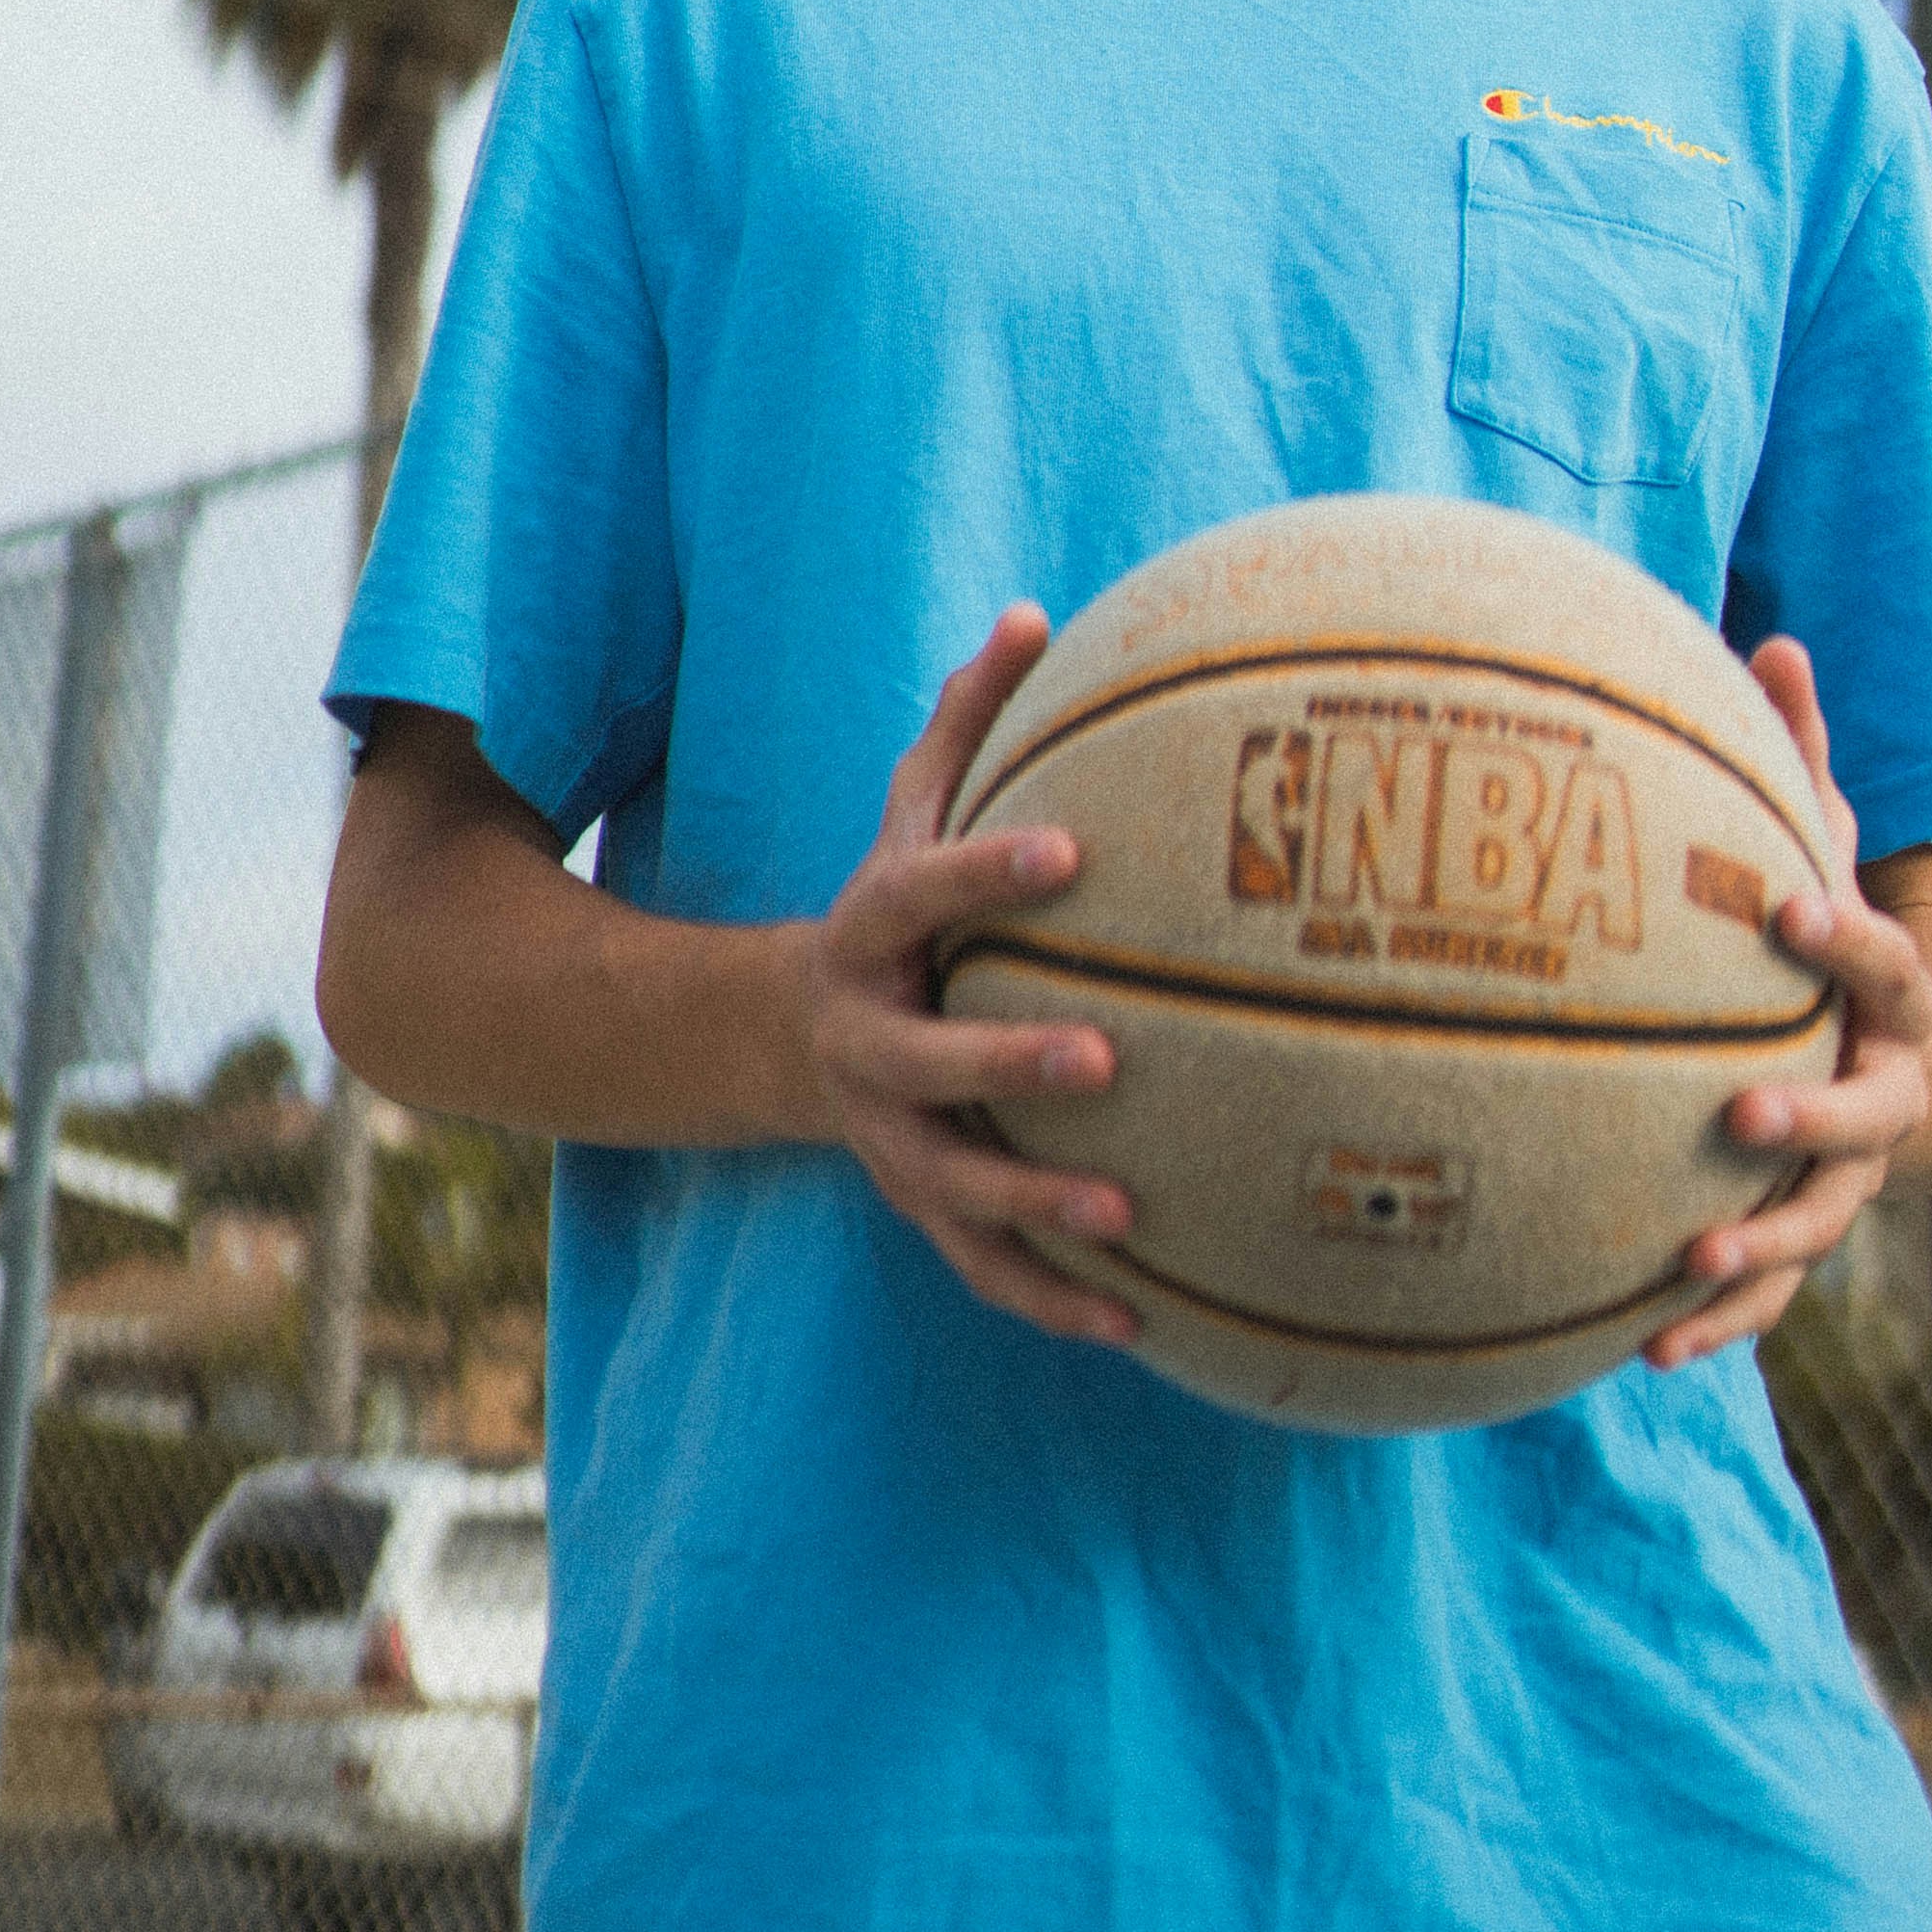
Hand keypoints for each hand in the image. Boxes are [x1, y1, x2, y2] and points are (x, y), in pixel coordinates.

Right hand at [798, 605, 1142, 1349]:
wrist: (788, 1038)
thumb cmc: (896, 905)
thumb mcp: (910, 809)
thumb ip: (969, 723)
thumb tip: (1036, 611)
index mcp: (871, 933)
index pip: (922, 893)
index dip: (987, 870)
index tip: (1073, 850)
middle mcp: (868, 1045)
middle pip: (925, 1062)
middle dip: (1006, 1066)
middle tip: (1105, 1060)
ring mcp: (890, 1139)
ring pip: (951, 1190)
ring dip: (1034, 1212)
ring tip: (1126, 1216)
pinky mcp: (919, 1208)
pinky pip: (983, 1272)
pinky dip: (1055, 1302)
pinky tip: (1143, 1319)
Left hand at [1649, 635, 1931, 1369]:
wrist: (1906, 1059)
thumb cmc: (1828, 933)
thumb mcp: (1824, 843)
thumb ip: (1800, 760)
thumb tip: (1770, 637)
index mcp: (1890, 996)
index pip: (1878, 961)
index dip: (1841, 935)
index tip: (1789, 910)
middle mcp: (1884, 1092)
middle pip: (1863, 1111)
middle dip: (1807, 1113)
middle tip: (1738, 1110)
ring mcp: (1851, 1175)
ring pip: (1819, 1221)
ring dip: (1759, 1244)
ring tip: (1688, 1257)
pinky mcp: (1808, 1234)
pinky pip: (1769, 1294)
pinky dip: (1717, 1320)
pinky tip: (1644, 1349)